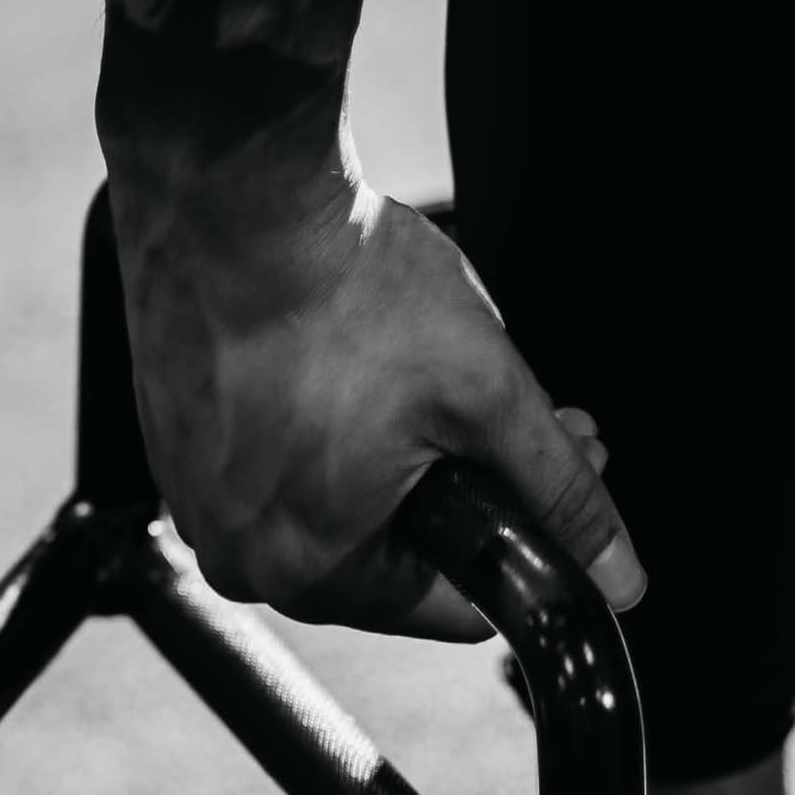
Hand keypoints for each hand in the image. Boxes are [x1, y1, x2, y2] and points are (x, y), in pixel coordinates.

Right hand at [114, 157, 645, 639]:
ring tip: (431, 372)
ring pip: (340, 505)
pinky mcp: (178, 440)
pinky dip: (328, 424)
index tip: (547, 477)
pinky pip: (278, 462)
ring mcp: (198, 496)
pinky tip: (356, 360)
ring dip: (401, 453)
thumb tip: (616, 573)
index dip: (521, 540)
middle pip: (398, 554)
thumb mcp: (486, 396)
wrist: (228, 187)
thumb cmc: (337, 284)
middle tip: (513, 413)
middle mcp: (239, 552)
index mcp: (308, 569)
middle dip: (466, 487)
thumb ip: (559, 493)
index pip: (454, 607)